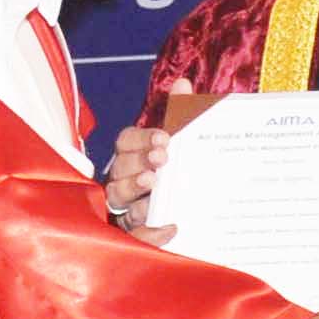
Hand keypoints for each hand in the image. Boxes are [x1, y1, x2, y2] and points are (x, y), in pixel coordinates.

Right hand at [104, 78, 188, 243]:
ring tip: (155, 185)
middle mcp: (124, 179)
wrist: (201, 214)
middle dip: (138, 161)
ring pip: (118, 197)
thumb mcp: (184, 143)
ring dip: (134, 189)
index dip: (142, 139)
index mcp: (134, 155)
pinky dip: (149, 232)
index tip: (165, 139)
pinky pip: (134, 235)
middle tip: (162, 160)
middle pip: (119, 167)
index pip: (126, 141)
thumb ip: (181, 114)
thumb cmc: (181, 173)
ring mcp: (126, 208)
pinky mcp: (136, 234)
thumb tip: (183, 83)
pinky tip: (171, 227)